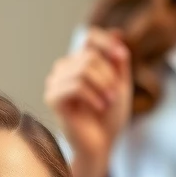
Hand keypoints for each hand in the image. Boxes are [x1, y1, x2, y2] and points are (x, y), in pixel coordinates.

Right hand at [43, 27, 131, 176]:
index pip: (89, 37)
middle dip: (108, 74)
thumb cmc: (109, 117)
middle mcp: (64, 69)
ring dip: (102, 85)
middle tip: (115, 94)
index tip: (122, 57)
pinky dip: (92, 96)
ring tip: (109, 101)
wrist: (101, 145)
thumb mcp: (120, 84)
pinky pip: (75, 86)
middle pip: (88, 55)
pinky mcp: (53, 98)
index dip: (107, 43)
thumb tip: (117, 32)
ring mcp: (55, 83)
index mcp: (79, 63)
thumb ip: (118, 60)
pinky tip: (99, 107)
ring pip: (82, 69)